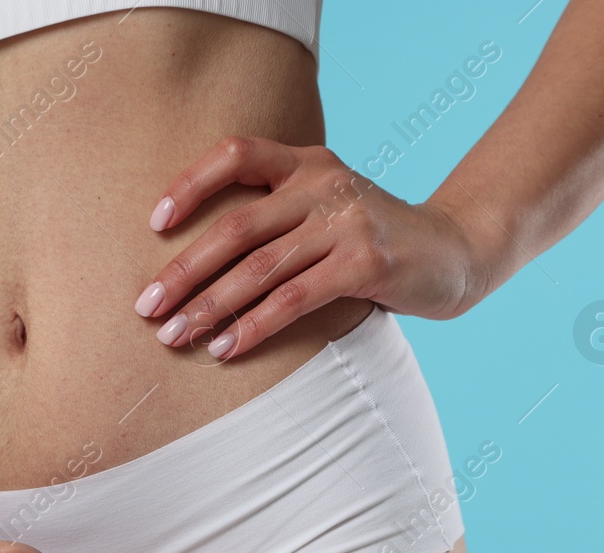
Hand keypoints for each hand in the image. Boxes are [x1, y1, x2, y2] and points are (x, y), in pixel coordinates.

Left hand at [133, 136, 499, 358]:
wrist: (457, 251)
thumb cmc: (372, 240)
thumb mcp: (325, 210)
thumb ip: (276, 218)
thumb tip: (193, 266)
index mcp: (306, 162)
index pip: (235, 154)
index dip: (189, 184)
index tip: (153, 223)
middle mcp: (323, 183)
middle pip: (235, 226)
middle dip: (183, 271)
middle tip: (146, 307)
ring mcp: (346, 222)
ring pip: (258, 269)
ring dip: (209, 307)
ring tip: (175, 337)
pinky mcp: (366, 264)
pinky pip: (293, 299)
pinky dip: (252, 326)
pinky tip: (225, 348)